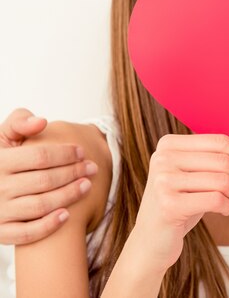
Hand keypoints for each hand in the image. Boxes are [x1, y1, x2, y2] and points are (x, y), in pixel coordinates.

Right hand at [0, 108, 96, 244]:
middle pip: (44, 180)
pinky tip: (66, 215)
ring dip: (68, 195)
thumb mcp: (5, 137)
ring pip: (40, 205)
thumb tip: (42, 121)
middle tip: (92, 168)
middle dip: (73, 173)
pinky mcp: (1, 232)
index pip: (39, 156)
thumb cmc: (4, 159)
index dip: (65, 153)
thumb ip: (20, 123)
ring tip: (87, 185)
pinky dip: (48, 225)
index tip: (82, 151)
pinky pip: (26, 234)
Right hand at [130, 134, 228, 273]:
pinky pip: (216, 199)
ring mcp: (163, 180)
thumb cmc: (180, 205)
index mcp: (169, 144)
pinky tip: (227, 212)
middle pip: (224, 161)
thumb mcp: (194, 177)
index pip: (219, 141)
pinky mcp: (168, 204)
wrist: (151, 241)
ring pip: (223, 181)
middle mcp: (163, 158)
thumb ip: (213, 161)